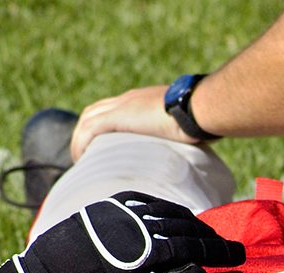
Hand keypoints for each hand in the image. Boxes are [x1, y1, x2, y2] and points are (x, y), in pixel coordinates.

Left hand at [70, 86, 197, 159]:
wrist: (201, 107)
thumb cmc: (204, 117)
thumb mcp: (188, 127)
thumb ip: (182, 135)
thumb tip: (194, 151)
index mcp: (145, 100)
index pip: (115, 108)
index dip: (103, 125)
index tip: (102, 146)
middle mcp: (130, 99)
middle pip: (94, 111)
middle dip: (85, 132)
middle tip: (85, 156)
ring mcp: (123, 105)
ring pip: (87, 119)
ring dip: (79, 140)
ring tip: (80, 162)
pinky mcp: (120, 116)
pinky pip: (89, 129)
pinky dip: (81, 143)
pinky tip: (81, 158)